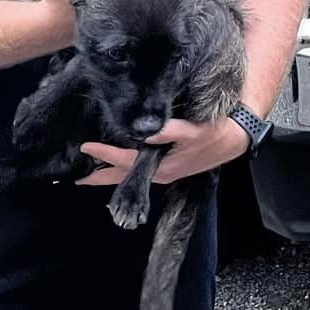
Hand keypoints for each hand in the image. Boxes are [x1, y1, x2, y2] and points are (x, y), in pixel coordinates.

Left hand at [79, 116, 248, 187]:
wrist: (232, 140)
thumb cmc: (213, 133)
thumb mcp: (192, 129)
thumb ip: (169, 130)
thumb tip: (145, 131)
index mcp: (162, 166)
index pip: (126, 160)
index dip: (105, 153)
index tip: (85, 147)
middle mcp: (160, 173)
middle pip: (123, 176)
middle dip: (100, 176)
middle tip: (77, 179)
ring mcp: (164, 172)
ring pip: (130, 175)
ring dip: (111, 174)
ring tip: (92, 174)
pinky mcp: (168, 167)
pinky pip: (139, 172)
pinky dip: (124, 171)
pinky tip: (119, 168)